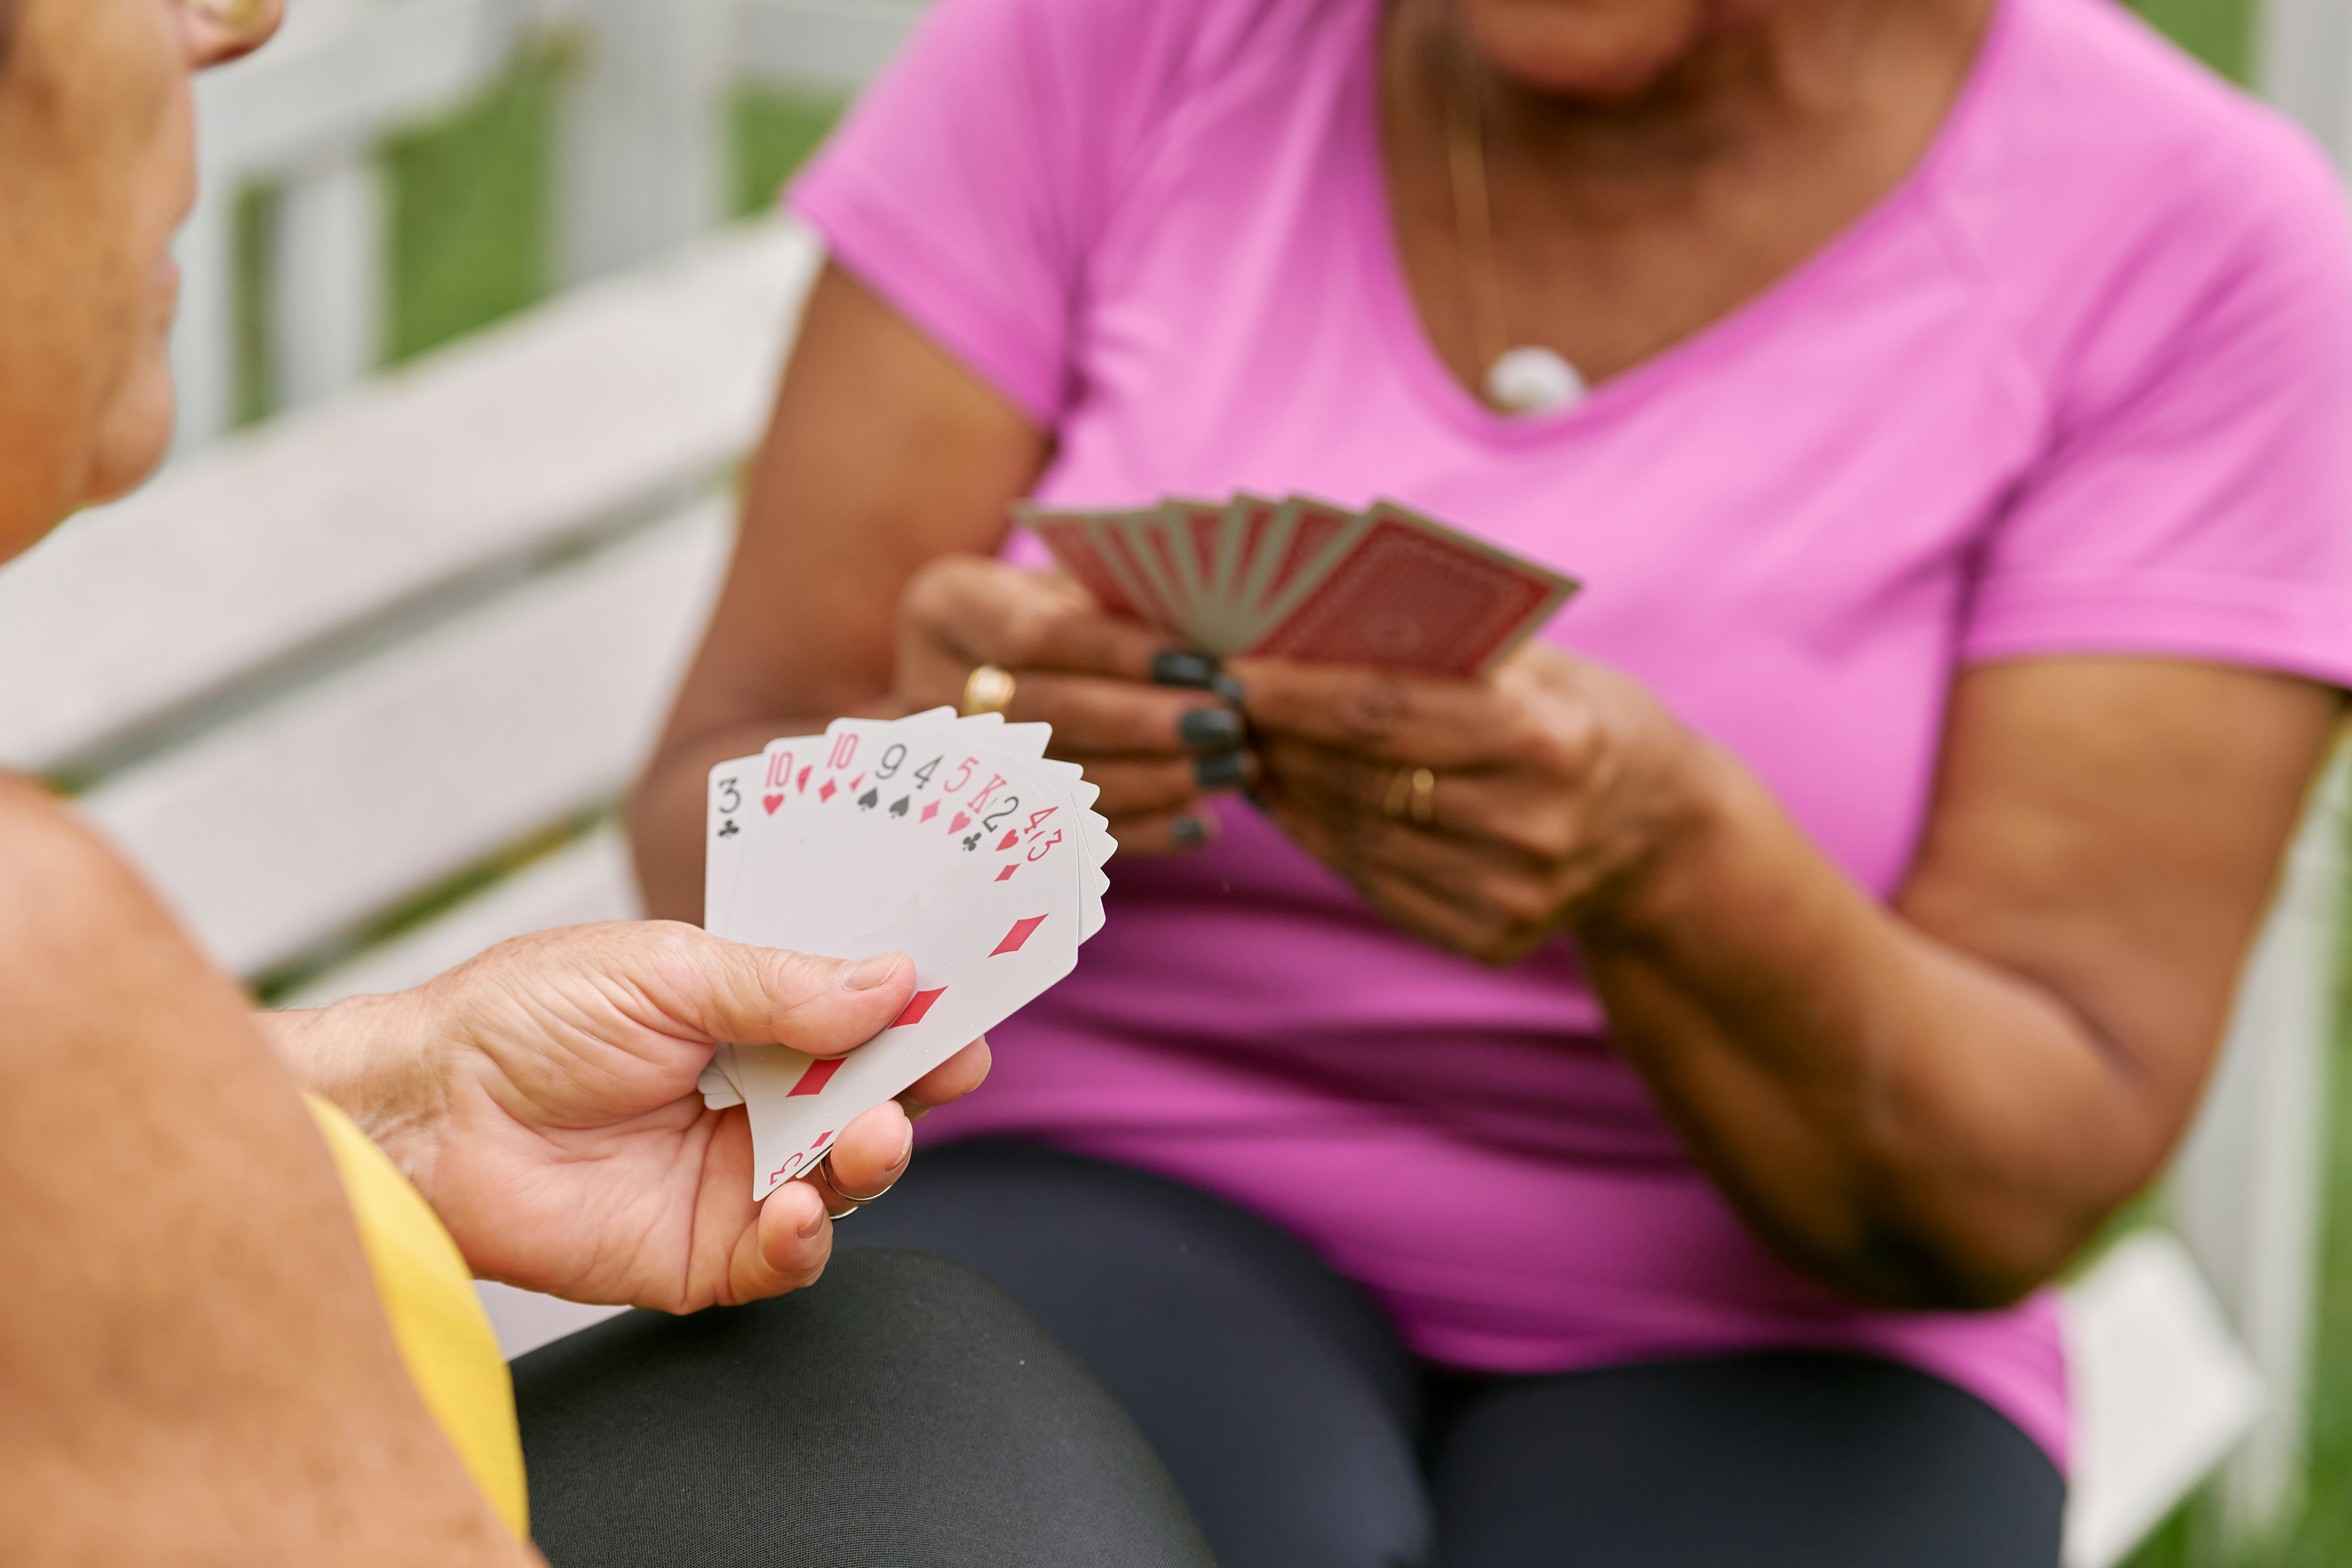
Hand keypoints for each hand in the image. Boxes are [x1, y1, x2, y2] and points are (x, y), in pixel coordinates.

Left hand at [272, 923, 988, 1310]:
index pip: (862, 1016)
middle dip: (919, 1083)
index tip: (965, 999)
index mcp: (752, 1016)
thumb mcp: (665, 969)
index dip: (918, 1009)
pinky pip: (783, 1258)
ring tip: (872, 1135)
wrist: (424, 1113)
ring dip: (874, 1157)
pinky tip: (794, 1209)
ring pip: (845, 1178)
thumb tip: (892, 979)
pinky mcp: (701, 1252)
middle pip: (873, 1095)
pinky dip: (805, 1238)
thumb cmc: (525, 1017)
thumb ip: (779, 985)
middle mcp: (757, 1097)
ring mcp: (733, 1177)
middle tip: (948, 1066)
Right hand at [894, 554, 1254, 854]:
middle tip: (1226, 722)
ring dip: (1156, 780)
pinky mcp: (978, 819)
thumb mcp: (1060, 588)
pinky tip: (1200, 822)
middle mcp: (925, 686)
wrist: (974, 674)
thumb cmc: (1043, 615)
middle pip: (1046, 714)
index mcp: (944, 608)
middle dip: (1146, 723)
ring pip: (1057, 781)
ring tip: (1231, 768)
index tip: (1201, 665)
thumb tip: (1211, 647)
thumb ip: (1114, 608)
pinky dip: (1140, 833)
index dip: (1122, 654)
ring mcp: (945, 761)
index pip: (1036, 634)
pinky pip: (1065, 837)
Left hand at [1238, 645, 1712, 963]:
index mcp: (1547, 738)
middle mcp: (1532, 825)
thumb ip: (1441, 645)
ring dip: (1283, 789)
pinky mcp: (1490, 938)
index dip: (1297, 692)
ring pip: (1356, 836)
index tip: (1231, 668)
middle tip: (1215, 702)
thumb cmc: (1582, 718)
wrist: (1664, 834)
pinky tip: (1283, 800)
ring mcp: (1513, 894)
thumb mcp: (1539, 664)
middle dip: (1277, 736)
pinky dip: (1318, 838)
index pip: (1386, 712)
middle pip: (1360, 776)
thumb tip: (1308, 619)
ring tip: (1239, 745)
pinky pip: (1375, 884)